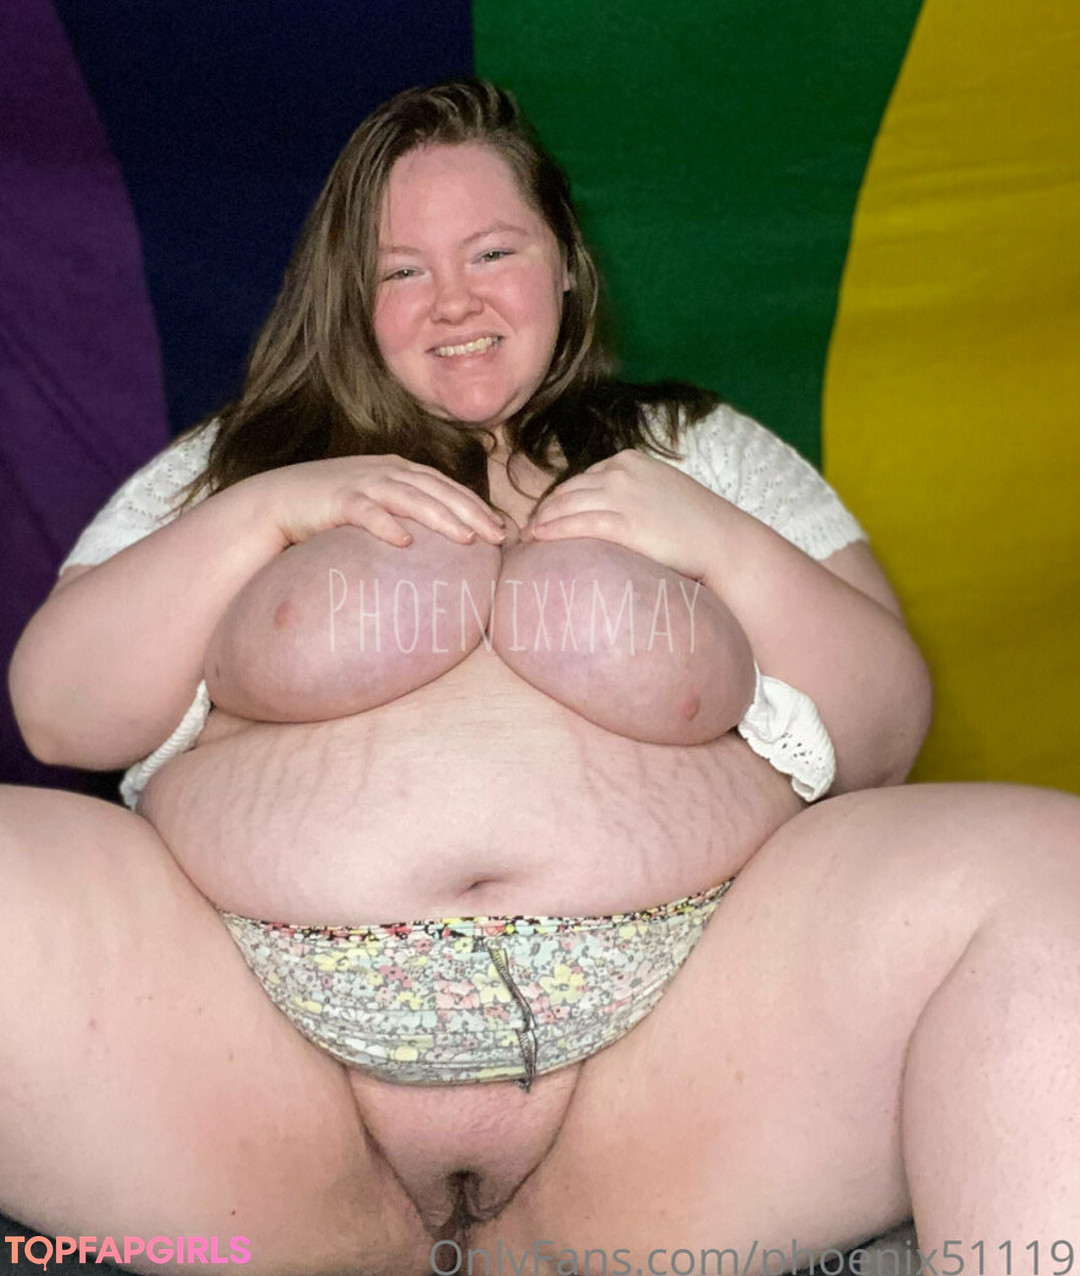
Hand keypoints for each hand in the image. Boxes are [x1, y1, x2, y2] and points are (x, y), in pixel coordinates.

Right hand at [237, 454, 507, 548]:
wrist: (276, 501)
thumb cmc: (330, 507)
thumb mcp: (374, 502)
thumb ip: (404, 511)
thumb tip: (441, 538)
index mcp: (397, 470)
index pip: (446, 486)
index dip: (476, 505)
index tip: (503, 528)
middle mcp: (384, 471)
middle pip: (437, 490)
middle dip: (471, 512)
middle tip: (499, 537)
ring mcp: (361, 483)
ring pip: (410, 499)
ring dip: (440, 517)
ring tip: (467, 538)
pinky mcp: (336, 500)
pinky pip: (366, 512)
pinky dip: (386, 525)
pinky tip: (405, 542)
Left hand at [520, 449, 726, 578]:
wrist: (724, 541)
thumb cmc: (698, 524)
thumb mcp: (663, 492)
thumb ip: (635, 493)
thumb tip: (612, 510)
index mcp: (629, 460)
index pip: (582, 478)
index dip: (560, 499)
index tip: (547, 515)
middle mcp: (620, 472)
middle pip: (567, 490)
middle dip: (545, 510)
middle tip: (528, 530)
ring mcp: (621, 496)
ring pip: (566, 506)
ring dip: (542, 522)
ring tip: (527, 538)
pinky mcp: (623, 523)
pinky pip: (576, 525)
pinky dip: (551, 531)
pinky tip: (537, 540)